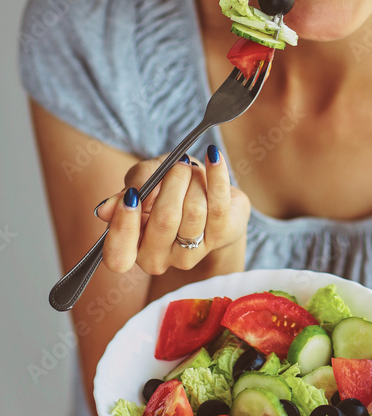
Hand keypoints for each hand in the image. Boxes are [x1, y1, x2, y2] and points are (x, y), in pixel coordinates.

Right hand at [96, 147, 248, 273]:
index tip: (133, 194)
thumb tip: (105, 209)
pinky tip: (213, 157)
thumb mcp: (145, 179)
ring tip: (193, 171)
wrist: (209, 199)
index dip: (123, 226)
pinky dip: (217, 174)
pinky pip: (219, 203)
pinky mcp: (221, 237)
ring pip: (194, 211)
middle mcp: (158, 258)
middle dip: (172, 183)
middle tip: (178, 165)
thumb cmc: (169, 189)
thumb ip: (130, 189)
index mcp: (131, 249)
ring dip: (194, 180)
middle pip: (165, 220)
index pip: (119, 256)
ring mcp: (191, 253)